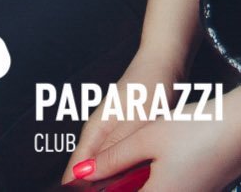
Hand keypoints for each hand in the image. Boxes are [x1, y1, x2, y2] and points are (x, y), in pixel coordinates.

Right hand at [66, 51, 183, 183]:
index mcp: (94, 131)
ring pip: (108, 167)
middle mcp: (99, 134)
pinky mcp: (128, 134)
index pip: (74, 171)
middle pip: (90, 171)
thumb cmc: (149, 85)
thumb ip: (114, 149)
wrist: (166, 60)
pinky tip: (139, 177)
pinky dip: (127, 170)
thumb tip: (91, 174)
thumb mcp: (135, 120)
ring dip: (114, 180)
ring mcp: (113, 133)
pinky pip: (122, 159)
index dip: (77, 190)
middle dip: (96, 187)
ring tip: (127, 188)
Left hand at [70, 109, 240, 191]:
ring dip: (136, 182)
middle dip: (119, 184)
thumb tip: (82, 175)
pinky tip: (151, 161)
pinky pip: (169, 191)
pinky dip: (153, 182)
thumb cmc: (198, 129)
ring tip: (124, 162)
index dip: (100, 189)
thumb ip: (113, 159)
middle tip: (101, 171)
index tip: (85, 181)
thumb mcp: (148, 137)